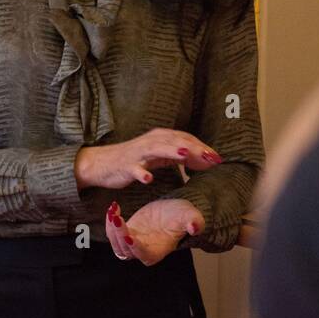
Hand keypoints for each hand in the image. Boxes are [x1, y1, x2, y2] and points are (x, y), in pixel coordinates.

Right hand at [74, 128, 221, 191]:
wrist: (100, 164)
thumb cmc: (132, 160)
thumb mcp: (158, 156)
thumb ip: (177, 156)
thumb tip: (203, 159)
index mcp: (159, 138)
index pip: (185, 139)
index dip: (202, 147)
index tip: (218, 158)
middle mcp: (150, 142)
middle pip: (175, 141)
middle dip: (194, 149)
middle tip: (212, 158)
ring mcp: (138, 154)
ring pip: (156, 149)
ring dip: (170, 151)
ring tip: (185, 154)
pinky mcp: (126, 166)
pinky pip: (134, 169)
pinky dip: (141, 173)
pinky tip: (148, 179)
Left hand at [106, 197, 204, 265]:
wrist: (174, 210)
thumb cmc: (184, 216)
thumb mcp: (191, 216)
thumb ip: (194, 223)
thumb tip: (195, 227)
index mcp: (158, 251)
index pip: (144, 255)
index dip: (135, 248)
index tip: (130, 236)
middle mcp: (143, 251)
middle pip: (126, 250)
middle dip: (119, 235)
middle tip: (117, 218)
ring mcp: (133, 243)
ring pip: (116, 243)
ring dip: (112, 229)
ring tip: (113, 212)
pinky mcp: (126, 232)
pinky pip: (113, 233)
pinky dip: (110, 222)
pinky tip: (114, 208)